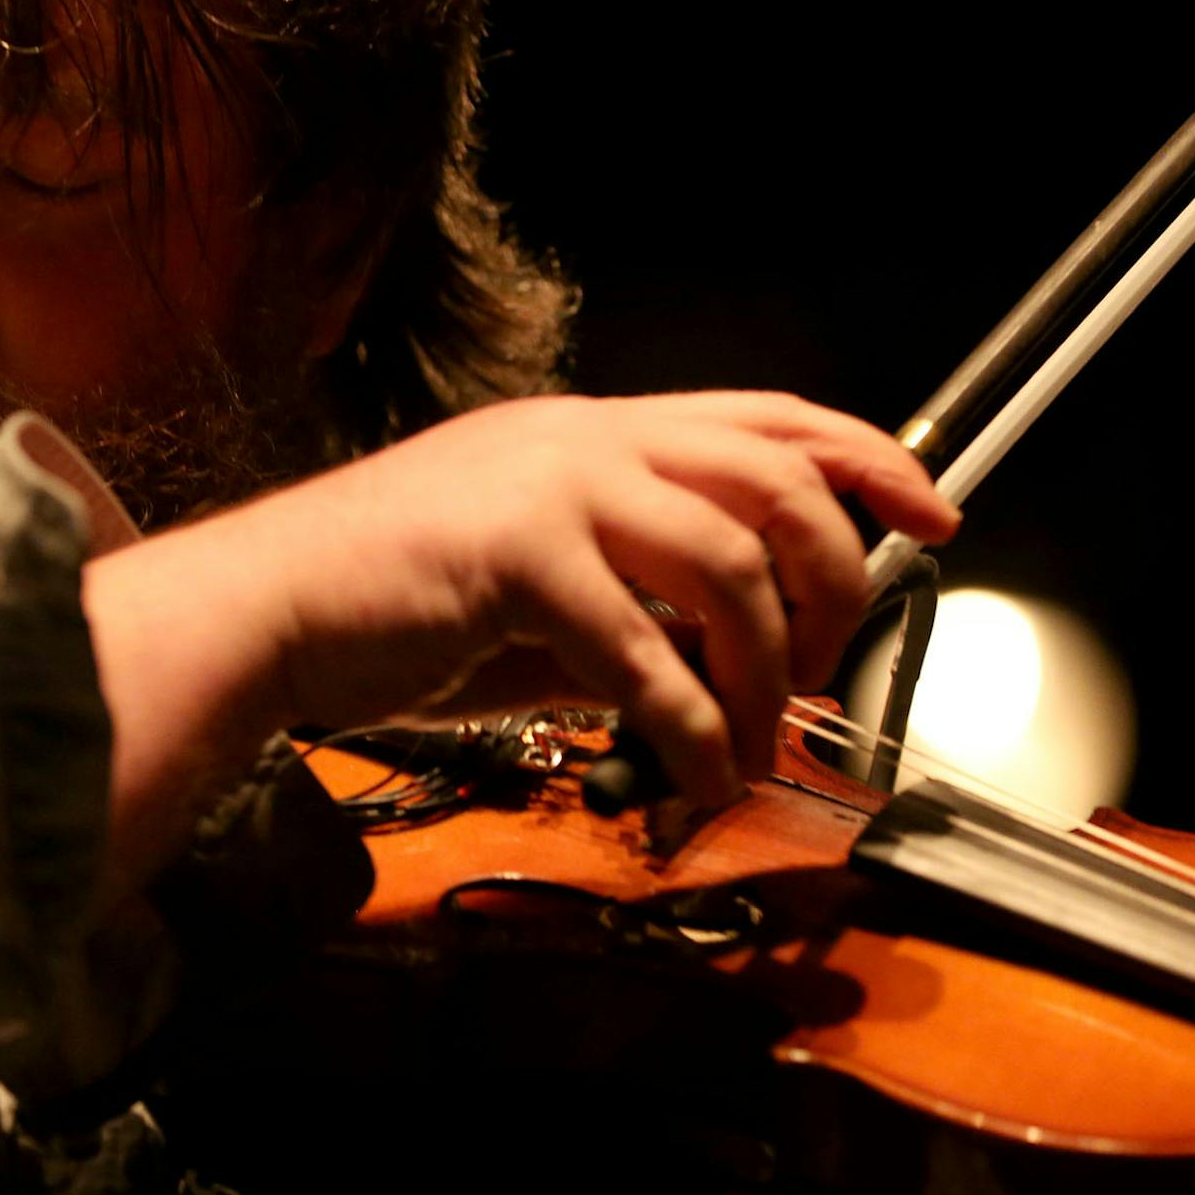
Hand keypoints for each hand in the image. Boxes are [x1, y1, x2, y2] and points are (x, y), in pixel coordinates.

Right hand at [84, 391, 956, 880]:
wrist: (260, 610)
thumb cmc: (377, 603)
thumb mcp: (523, 594)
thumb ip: (618, 607)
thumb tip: (702, 666)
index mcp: (586, 434)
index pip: (763, 420)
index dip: (867, 460)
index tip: (933, 514)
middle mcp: (582, 440)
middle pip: (776, 480)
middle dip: (836, 580)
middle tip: (825, 665)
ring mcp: (552, 488)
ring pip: (732, 563)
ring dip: (765, 670)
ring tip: (750, 740)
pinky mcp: (520, 556)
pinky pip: (648, 654)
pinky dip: (692, 728)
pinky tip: (695, 775)